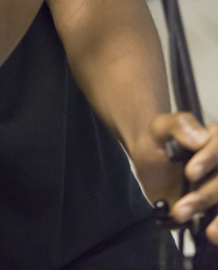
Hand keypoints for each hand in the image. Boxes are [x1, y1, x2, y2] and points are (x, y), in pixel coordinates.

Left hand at [132, 112, 217, 244]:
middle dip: (206, 194)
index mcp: (215, 138)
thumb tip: (201, 139)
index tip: (190, 173)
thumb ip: (178, 126)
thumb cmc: (156, 140)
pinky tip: (211, 235)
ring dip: (213, 215)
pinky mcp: (216, 204)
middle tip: (180, 207)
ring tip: (184, 218)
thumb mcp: (160, 127)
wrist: (149, 162)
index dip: (210, 159)